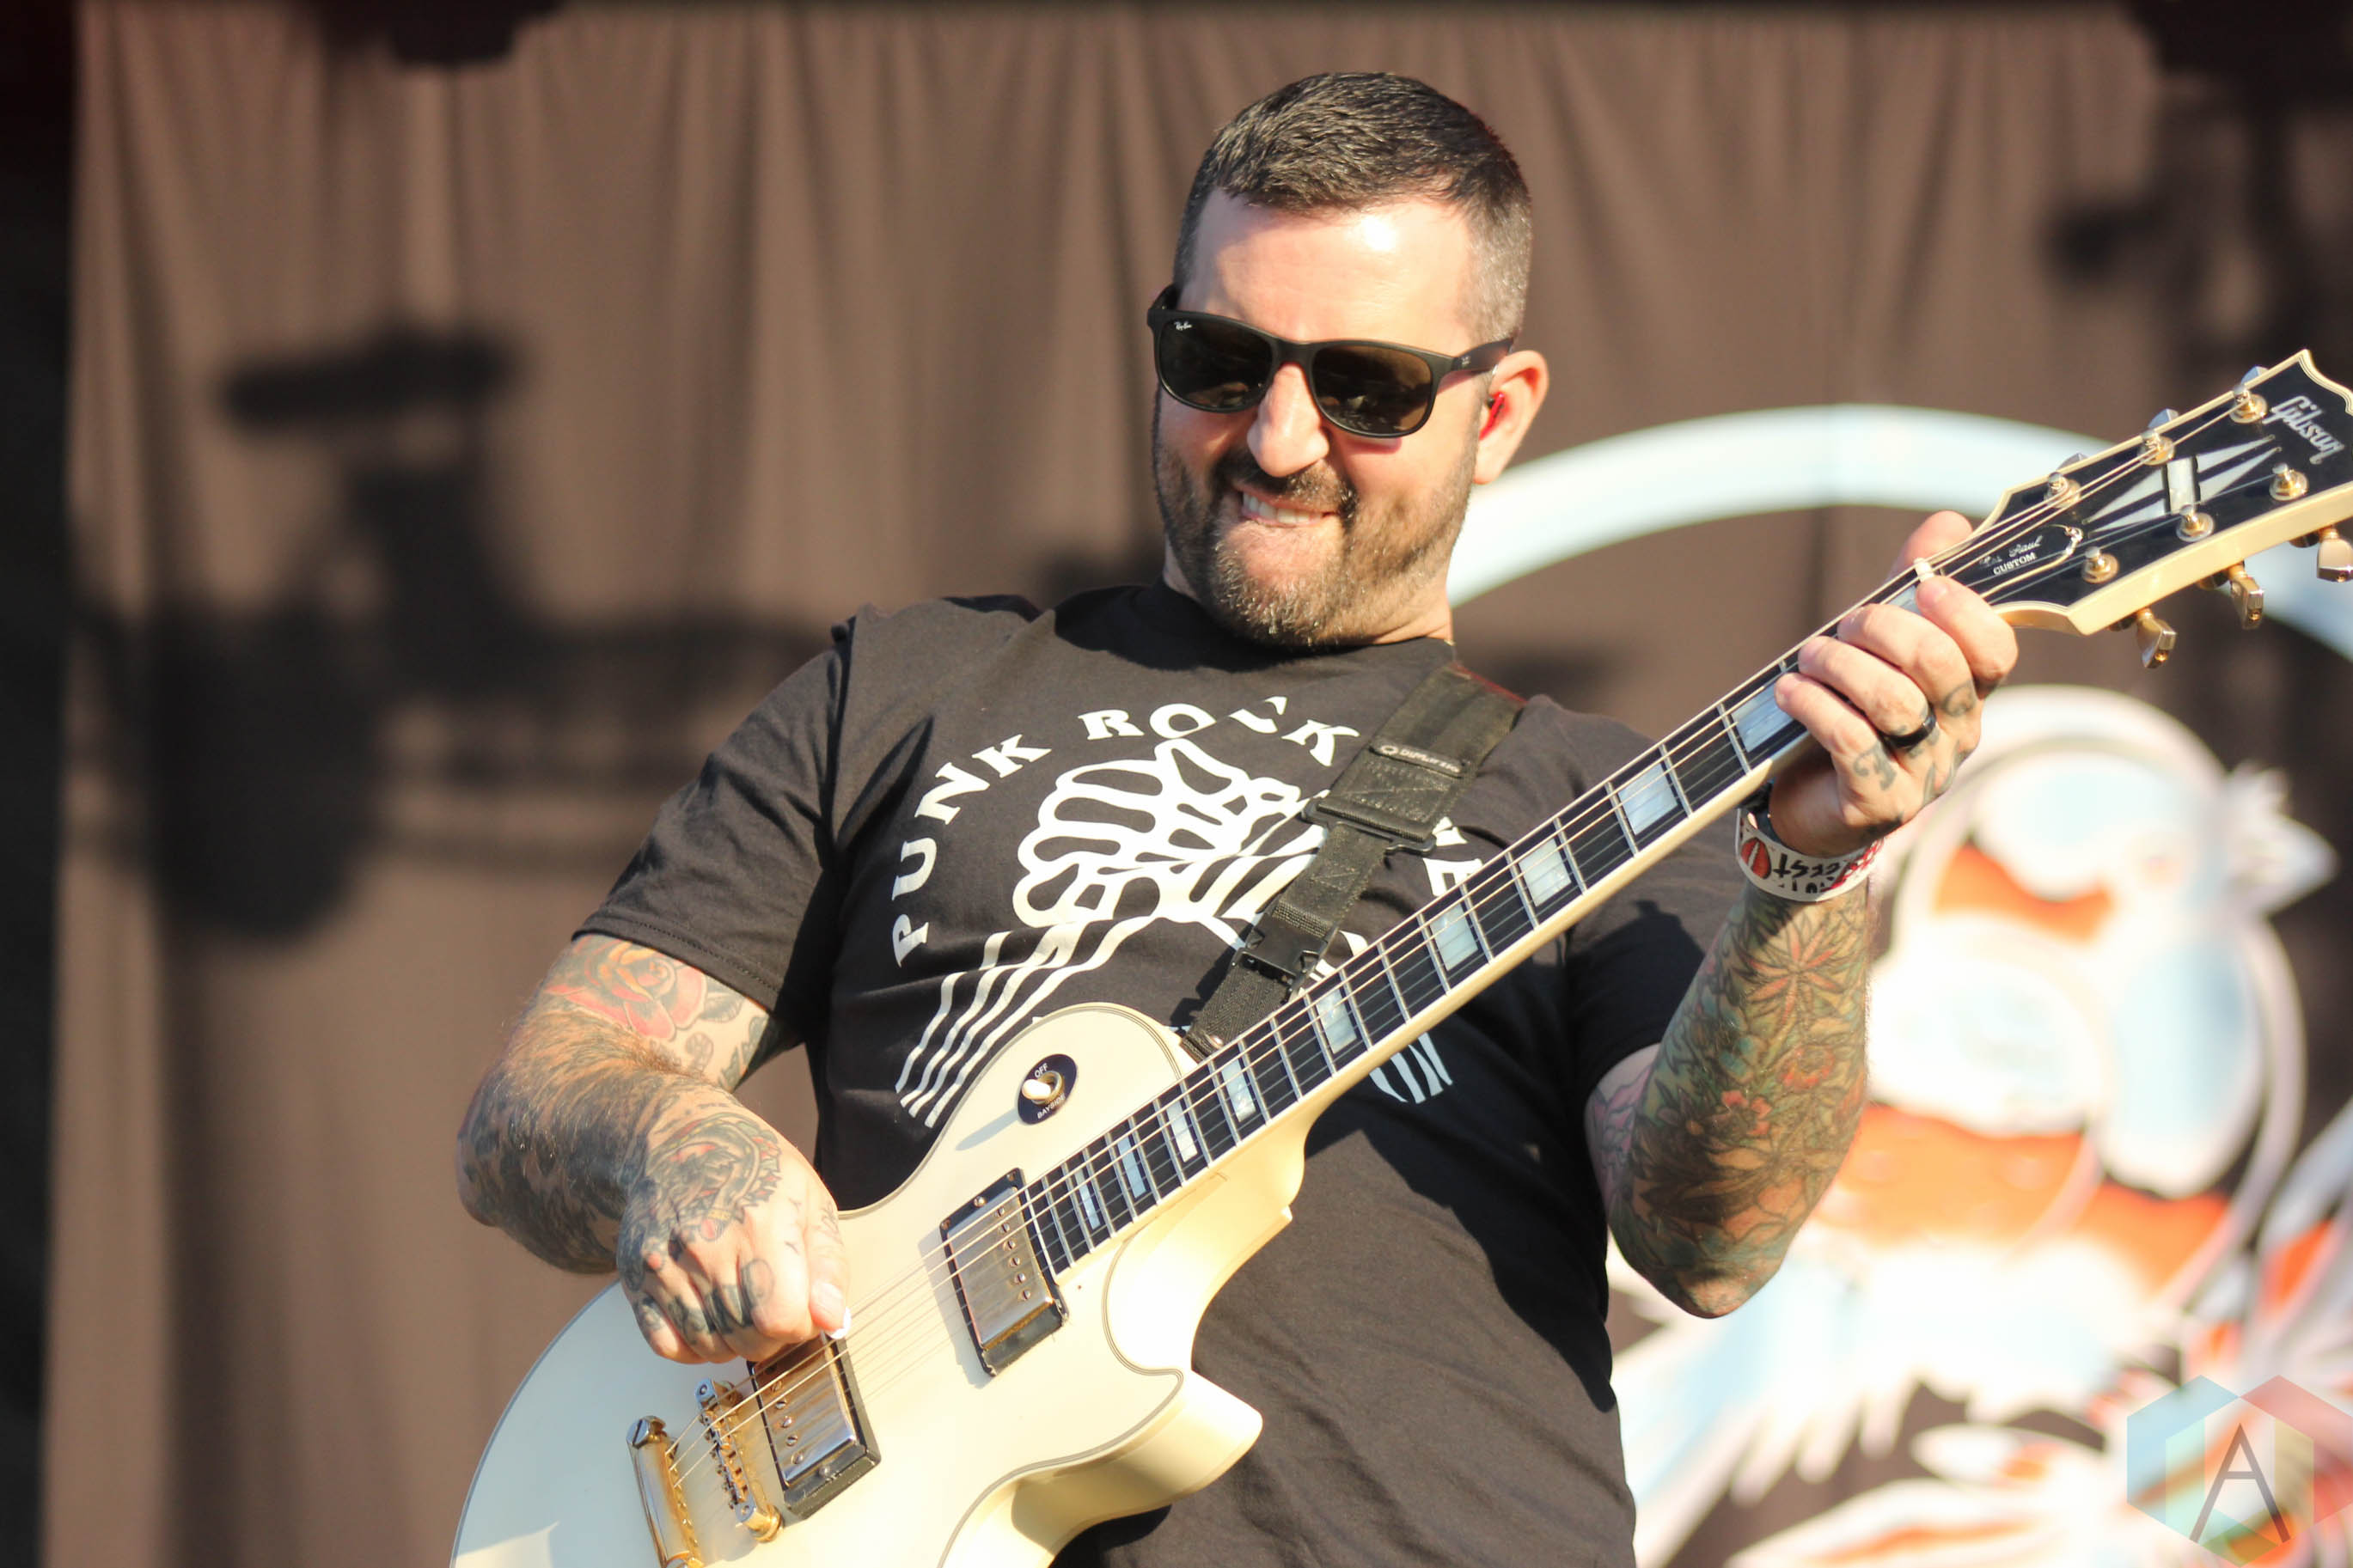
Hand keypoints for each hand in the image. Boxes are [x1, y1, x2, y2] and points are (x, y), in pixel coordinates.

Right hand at [616, 1091, 848, 1364]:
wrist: (681, 1139)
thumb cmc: (754, 1166)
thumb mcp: (811, 1199)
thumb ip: (828, 1265)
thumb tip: (832, 1320)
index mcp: (759, 1225)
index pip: (780, 1318)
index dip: (801, 1325)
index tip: (802, 1307)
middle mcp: (706, 1248)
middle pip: (747, 1338)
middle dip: (772, 1336)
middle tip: (773, 1304)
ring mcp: (666, 1265)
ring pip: (709, 1348)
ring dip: (735, 1342)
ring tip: (744, 1307)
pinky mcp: (637, 1278)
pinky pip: (666, 1344)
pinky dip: (693, 1346)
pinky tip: (710, 1319)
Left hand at [1766, 510, 2018, 857]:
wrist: (1808, 803)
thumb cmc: (1849, 710)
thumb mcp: (1880, 646)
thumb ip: (1911, 586)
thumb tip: (1949, 524)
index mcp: (1966, 691)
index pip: (1996, 648)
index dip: (1963, 610)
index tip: (1922, 584)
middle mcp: (1955, 733)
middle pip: (1939, 666)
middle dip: (1883, 629)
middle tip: (1844, 626)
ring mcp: (1923, 772)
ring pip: (1893, 702)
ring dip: (1840, 666)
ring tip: (1808, 658)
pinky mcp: (1881, 803)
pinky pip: (1853, 742)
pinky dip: (1815, 706)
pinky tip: (1790, 692)